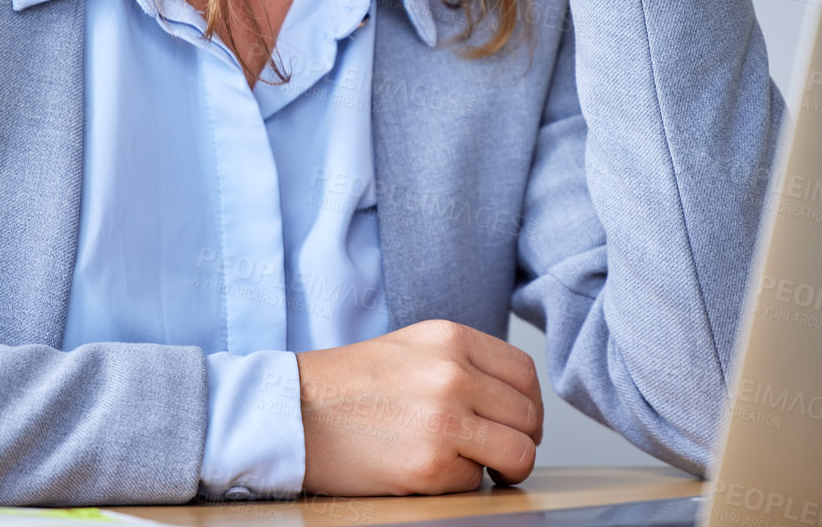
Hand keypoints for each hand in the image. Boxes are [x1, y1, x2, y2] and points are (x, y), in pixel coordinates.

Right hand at [296, 318, 542, 495]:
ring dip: (502, 467)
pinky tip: (427, 470)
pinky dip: (458, 483)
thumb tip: (510, 399)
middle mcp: (453, 373)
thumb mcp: (411, 348)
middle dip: (519, 440)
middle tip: (497, 453)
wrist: (292, 413)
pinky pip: (474, 481)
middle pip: (526, 416)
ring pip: (517, 453)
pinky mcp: (430, 466)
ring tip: (474, 466)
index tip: (520, 423)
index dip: (529, 406)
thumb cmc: (346, 385)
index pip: (524, 373)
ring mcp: (444, 419)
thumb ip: (462, 362)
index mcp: (450, 338)